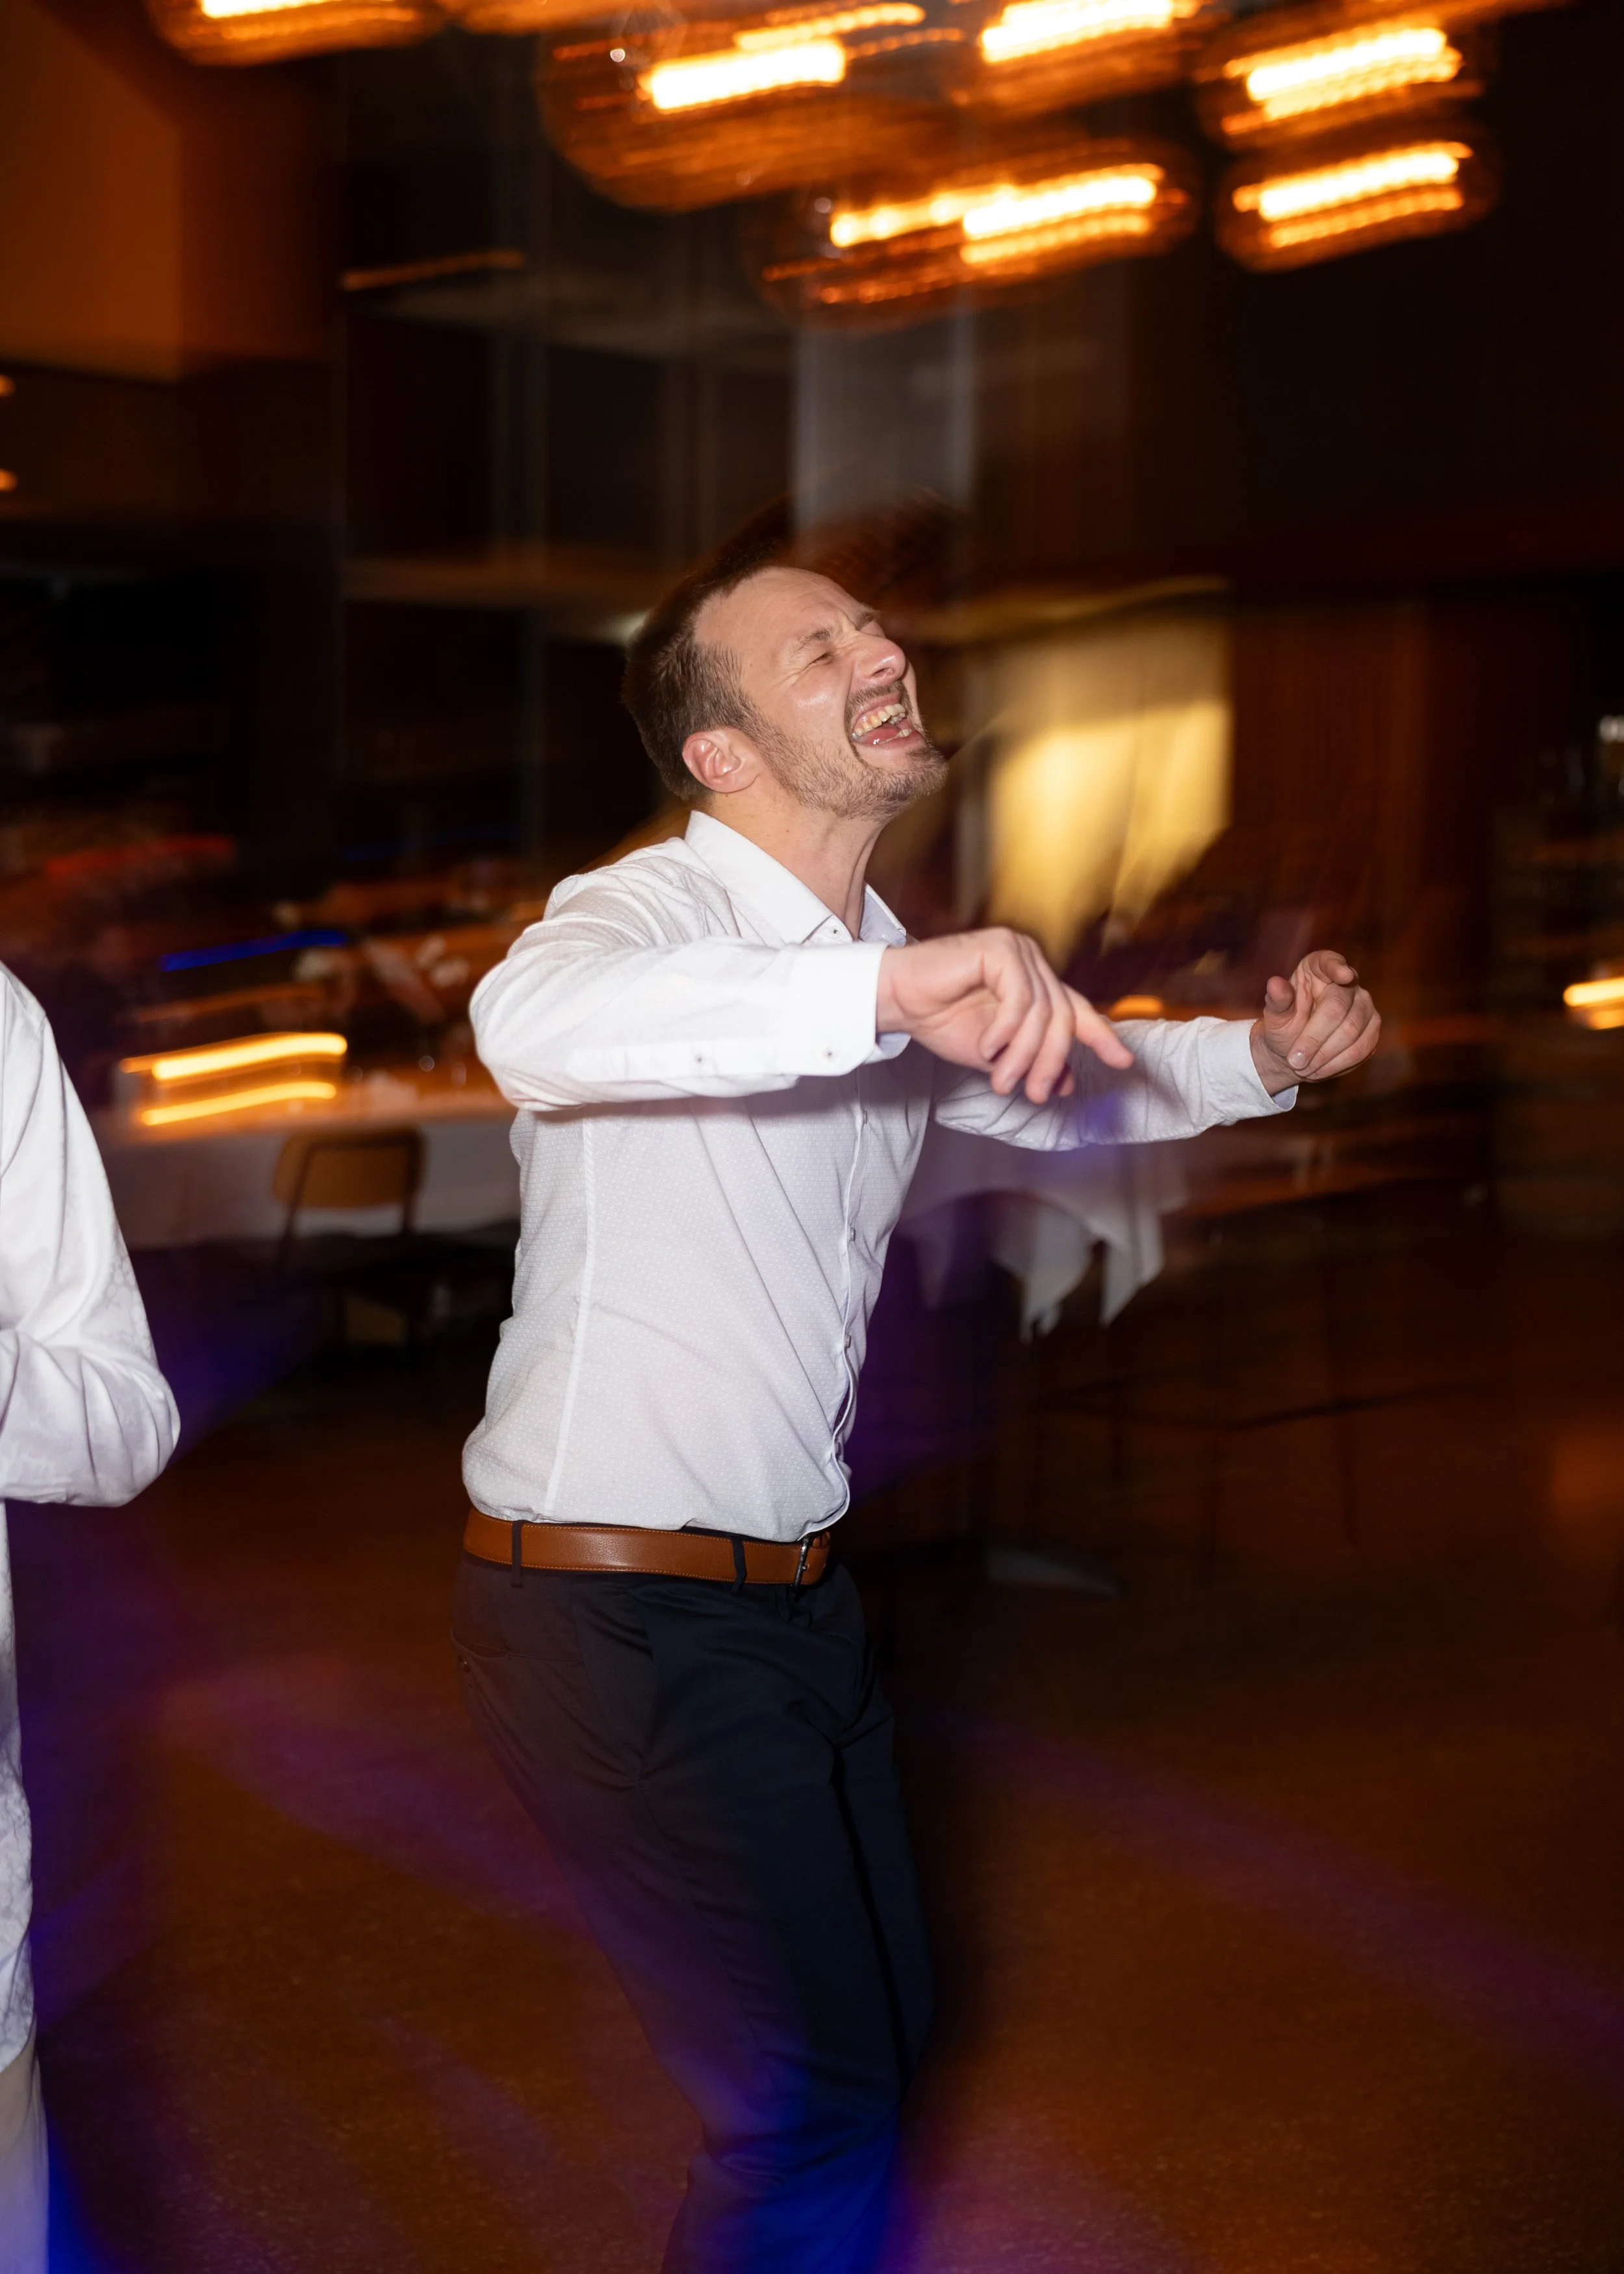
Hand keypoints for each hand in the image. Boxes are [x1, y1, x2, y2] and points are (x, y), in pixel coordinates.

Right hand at [877, 929, 1132, 1104]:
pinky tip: (987, 1046)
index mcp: (1035, 983)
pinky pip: (1020, 999)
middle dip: (1051, 1061)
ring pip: (1043, 1013)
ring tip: (1002, 1079)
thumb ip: (1030, 1061)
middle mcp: (1033, 962)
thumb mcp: (995, 1054)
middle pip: (1063, 1017)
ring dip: (1024, 1054)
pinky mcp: (999, 948)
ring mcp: (1018, 951)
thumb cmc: (940, 1020)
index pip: (1078, 1010)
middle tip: (1038, 1093)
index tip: (1123, 1062)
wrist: (898, 1001)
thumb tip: (1066, 1084)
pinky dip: (1006, 1030)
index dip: (1101, 1036)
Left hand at [1250, 950, 1380, 1094]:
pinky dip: (1338, 1063)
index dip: (1337, 968)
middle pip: (1338, 1008)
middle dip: (1314, 1039)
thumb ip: (1277, 1001)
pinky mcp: (1372, 1029)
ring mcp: (1365, 1005)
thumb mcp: (1275, 1016)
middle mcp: (1348, 981)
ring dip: (1325, 1055)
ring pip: (1352, 1031)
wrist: (1295, 1051)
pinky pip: (1362, 1048)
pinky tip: (1319, 1070)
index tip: (1344, 976)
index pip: (1330, 962)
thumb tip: (1275, 983)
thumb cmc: (1284, 1026)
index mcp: (1318, 968)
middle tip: (1294, 1061)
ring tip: (1302, 1068)